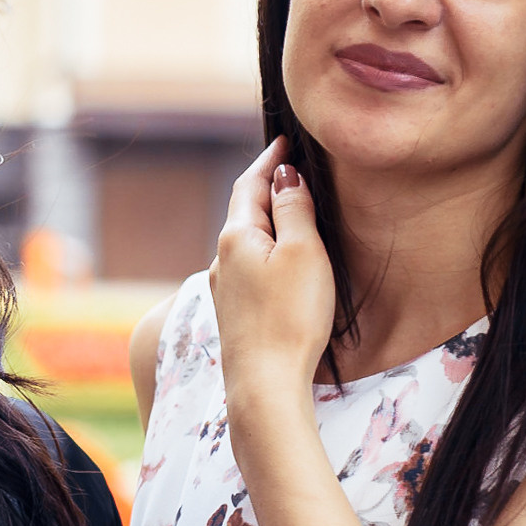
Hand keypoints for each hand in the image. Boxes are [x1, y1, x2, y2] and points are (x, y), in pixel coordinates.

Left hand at [209, 137, 335, 413]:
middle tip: (290, 166)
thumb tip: (284, 175)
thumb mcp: (303, 253)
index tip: (286, 141)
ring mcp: (225, 287)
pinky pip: (250, 266)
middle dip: (266, 187)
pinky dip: (266, 250)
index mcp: (236, 236)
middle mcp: (222, 258)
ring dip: (267, 220)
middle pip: (245, 210)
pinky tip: (281, 259)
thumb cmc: (290, 317)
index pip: (249, 184)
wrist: (265, 384)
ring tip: (291, 208)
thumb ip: (294, 210)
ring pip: (247, 240)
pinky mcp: (235, 312)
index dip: (269, 160)